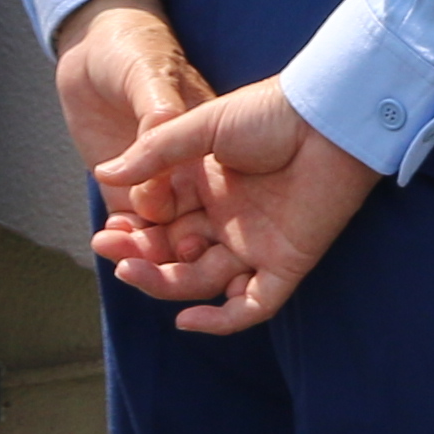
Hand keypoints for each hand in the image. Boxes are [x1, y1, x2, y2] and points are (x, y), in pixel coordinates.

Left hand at [51, 0, 211, 229]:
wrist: (94, 40)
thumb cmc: (136, 47)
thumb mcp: (150, 75)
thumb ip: (160, 113)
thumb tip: (165, 155)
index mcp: (213, 147)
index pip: (220, 200)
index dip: (207, 227)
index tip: (186, 241)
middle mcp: (194, 172)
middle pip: (194, 225)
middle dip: (175, 252)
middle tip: (148, 258)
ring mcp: (162, 181)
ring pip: (163, 231)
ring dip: (146, 249)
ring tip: (120, 247)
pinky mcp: (126, 184)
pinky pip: (132, 221)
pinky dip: (125, 235)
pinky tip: (110, 237)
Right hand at [91, 73, 381, 332]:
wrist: (329, 118)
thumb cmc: (270, 113)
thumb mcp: (202, 127)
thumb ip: (154, 153)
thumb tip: (103, 174)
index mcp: (207, 188)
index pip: (162, 223)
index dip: (134, 231)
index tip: (109, 230)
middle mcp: (228, 220)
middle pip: (176, 255)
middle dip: (141, 258)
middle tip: (111, 251)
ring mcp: (256, 244)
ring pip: (203, 280)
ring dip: (166, 283)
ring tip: (132, 271)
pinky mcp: (287, 263)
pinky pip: (251, 306)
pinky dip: (220, 320)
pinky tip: (185, 319)